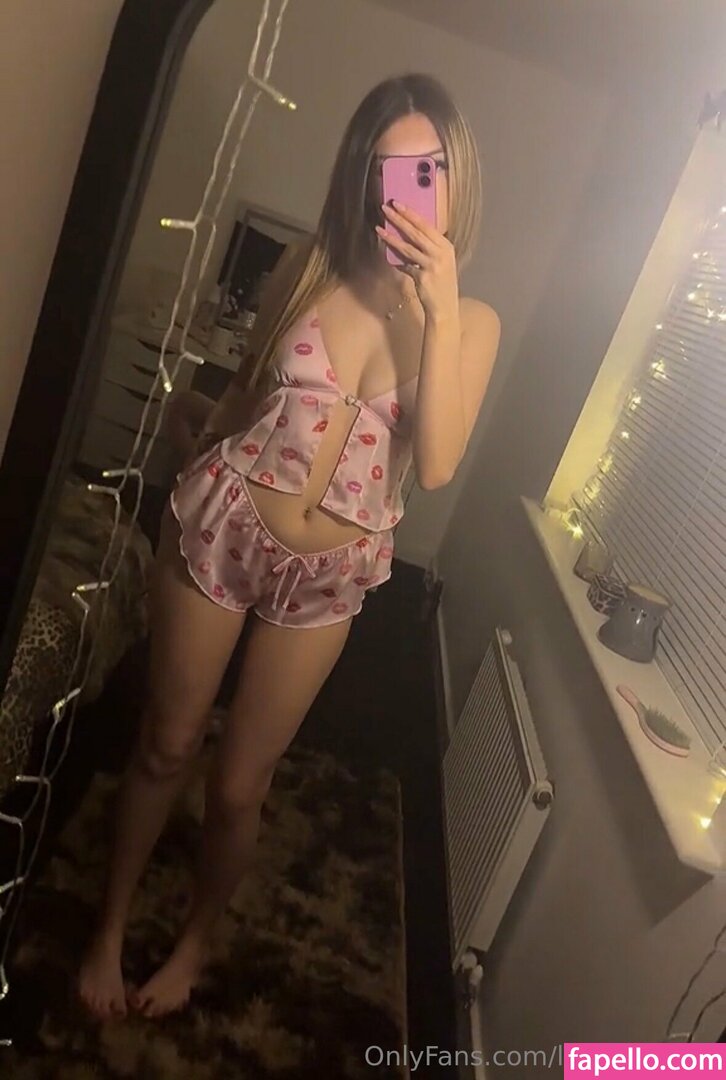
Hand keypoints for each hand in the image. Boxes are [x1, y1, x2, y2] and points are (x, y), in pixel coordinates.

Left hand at [376, 201, 458, 319]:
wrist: (444, 307)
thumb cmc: (441, 284)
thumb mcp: (440, 262)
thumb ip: (427, 249)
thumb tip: (408, 236)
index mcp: (446, 246)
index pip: (427, 225)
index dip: (411, 214)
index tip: (398, 204)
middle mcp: (441, 254)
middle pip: (417, 232)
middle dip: (400, 219)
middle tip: (387, 207)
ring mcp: (432, 265)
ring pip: (408, 247)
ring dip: (392, 236)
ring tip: (379, 227)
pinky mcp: (423, 277)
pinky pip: (405, 265)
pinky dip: (395, 259)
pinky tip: (385, 252)